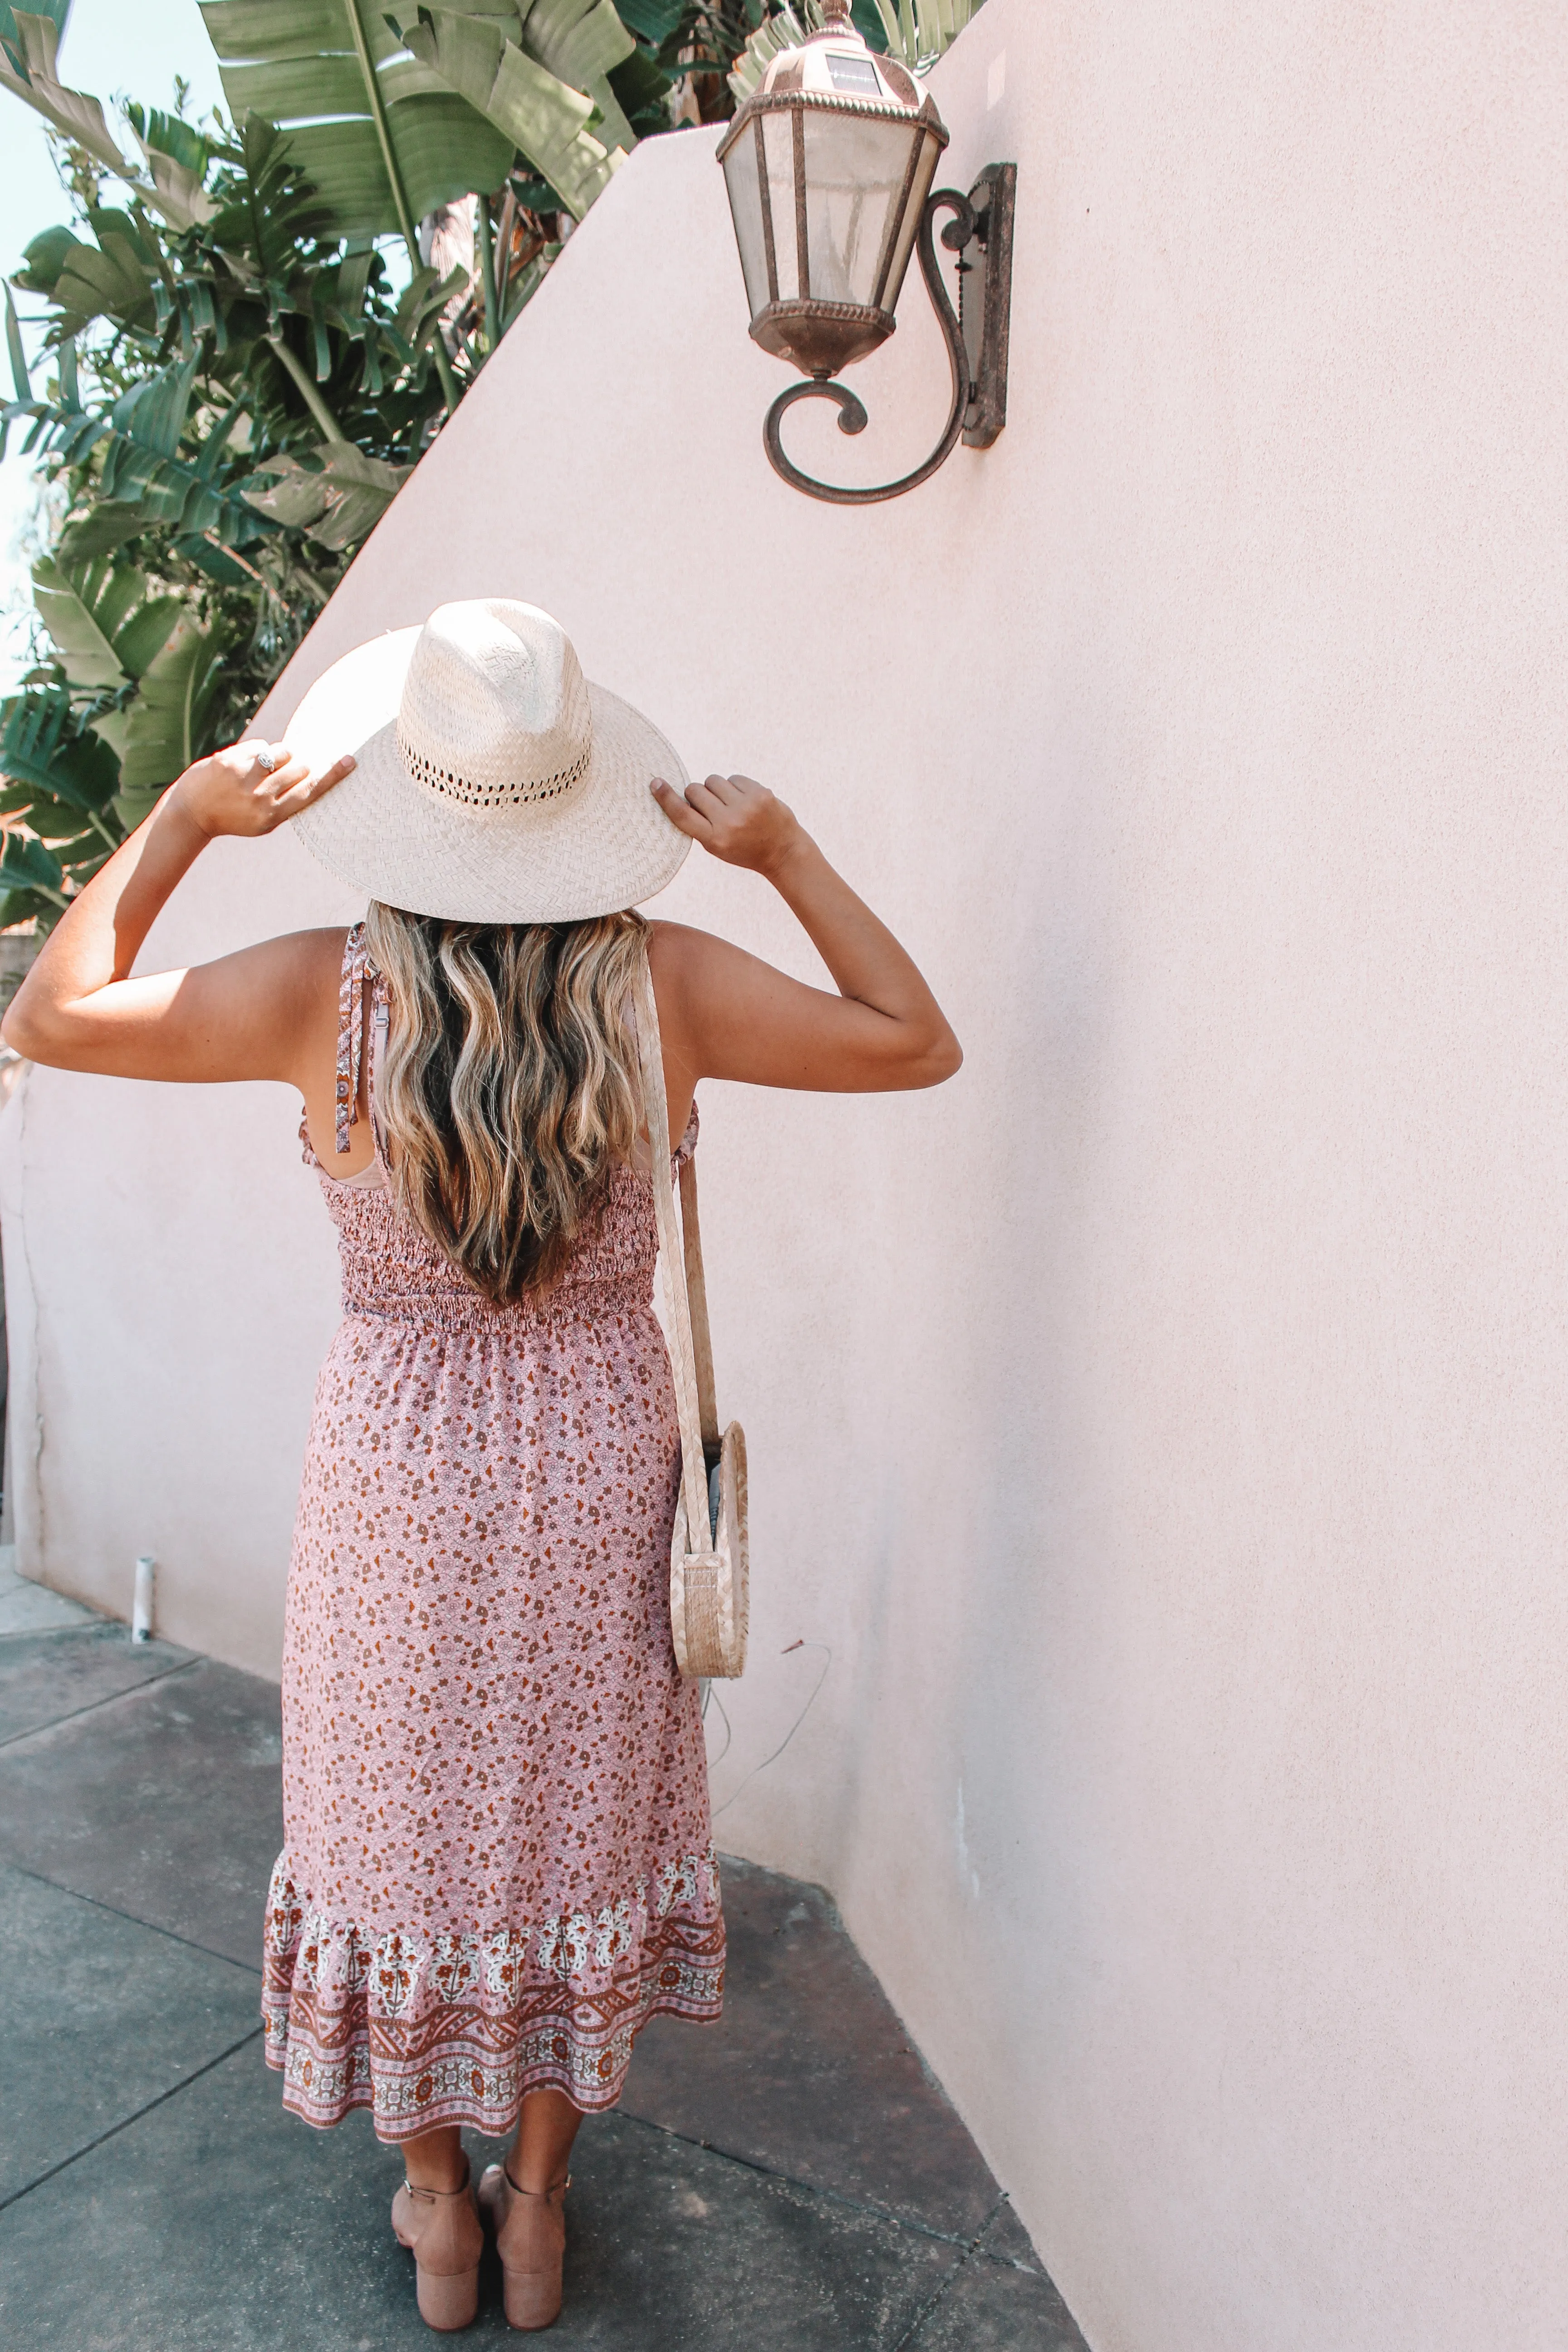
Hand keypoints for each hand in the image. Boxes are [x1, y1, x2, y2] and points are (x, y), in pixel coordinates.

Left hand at [170, 738, 355, 839]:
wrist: (191, 813)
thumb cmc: (233, 817)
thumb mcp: (262, 821)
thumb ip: (285, 801)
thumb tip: (309, 771)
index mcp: (272, 816)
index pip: (309, 792)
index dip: (331, 775)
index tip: (350, 761)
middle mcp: (260, 798)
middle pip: (299, 768)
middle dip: (297, 765)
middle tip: (284, 772)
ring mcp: (244, 778)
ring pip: (281, 753)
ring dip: (279, 756)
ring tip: (263, 768)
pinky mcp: (229, 761)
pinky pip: (259, 745)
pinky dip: (257, 751)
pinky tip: (244, 764)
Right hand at [650, 772, 803, 876]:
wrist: (783, 851)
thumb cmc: (744, 849)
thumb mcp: (717, 846)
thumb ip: (699, 824)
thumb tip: (680, 794)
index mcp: (714, 840)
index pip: (682, 815)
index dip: (666, 798)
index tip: (655, 784)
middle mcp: (728, 822)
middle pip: (695, 791)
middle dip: (698, 795)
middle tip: (711, 807)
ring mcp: (745, 806)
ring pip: (712, 780)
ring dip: (716, 789)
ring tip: (730, 804)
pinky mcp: (760, 793)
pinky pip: (733, 778)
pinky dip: (735, 786)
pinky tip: (744, 800)